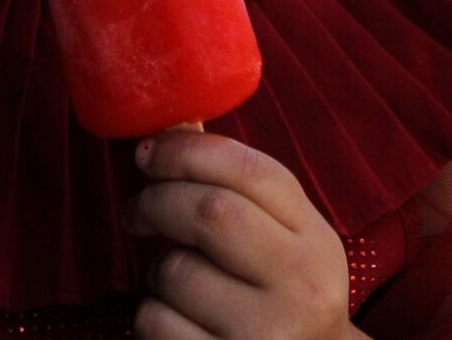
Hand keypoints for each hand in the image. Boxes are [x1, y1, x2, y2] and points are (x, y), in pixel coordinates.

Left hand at [126, 130, 363, 339]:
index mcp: (314, 241)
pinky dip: (151, 315)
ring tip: (177, 284)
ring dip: (156, 272)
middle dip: (157, 200)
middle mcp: (300, 288)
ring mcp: (265, 336)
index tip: (148, 153)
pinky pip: (157, 323)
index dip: (187, 151)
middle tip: (137, 210)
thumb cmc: (283, 296)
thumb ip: (240, 191)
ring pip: (174, 272)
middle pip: (210, 212)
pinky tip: (178, 322)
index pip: (250, 171)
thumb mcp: (285, 241)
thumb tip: (171, 132)